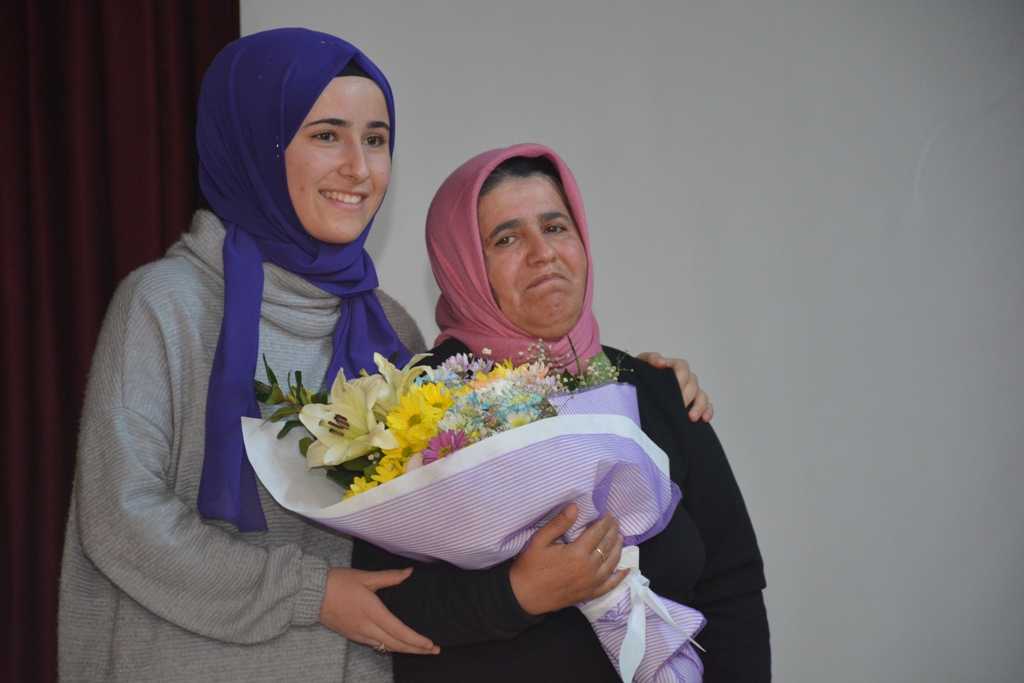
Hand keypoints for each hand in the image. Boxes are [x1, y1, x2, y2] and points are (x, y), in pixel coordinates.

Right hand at [318, 567, 439, 654]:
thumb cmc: (338, 582)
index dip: (416, 640)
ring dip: (404, 649)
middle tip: (434, 650)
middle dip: (416, 649)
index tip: (430, 644)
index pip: (399, 631)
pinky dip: (390, 646)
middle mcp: (366, 627)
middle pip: (396, 644)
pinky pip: (375, 645)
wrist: (312, 594)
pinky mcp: (352, 635)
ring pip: (386, 647)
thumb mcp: (365, 577)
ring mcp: (359, 634)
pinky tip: (398, 644)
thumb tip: (409, 572)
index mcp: (372, 612)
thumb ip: (390, 577)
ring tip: (420, 649)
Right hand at [509, 503, 626, 615]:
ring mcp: (591, 583)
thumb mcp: (539, 540)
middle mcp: (589, 568)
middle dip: (613, 531)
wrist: (524, 596)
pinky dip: (619, 577)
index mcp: (577, 553)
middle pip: (607, 545)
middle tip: (615, 521)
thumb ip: (559, 523)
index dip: (605, 521)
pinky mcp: (589, 594)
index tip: (607, 512)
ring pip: (612, 563)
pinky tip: (625, 570)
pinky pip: (609, 585)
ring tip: (621, 537)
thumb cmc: (530, 566)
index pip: (598, 532)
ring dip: (618, 548)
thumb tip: (576, 507)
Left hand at [637, 352, 712, 421]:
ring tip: (691, 417)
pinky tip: (704, 419)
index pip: (683, 368)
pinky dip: (707, 412)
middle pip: (693, 384)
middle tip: (679, 406)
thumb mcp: (643, 363)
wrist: (642, 389)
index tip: (674, 389)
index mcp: (675, 366)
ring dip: (699, 406)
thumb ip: (651, 359)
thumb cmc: (644, 375)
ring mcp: (693, 391)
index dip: (680, 378)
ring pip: (702, 396)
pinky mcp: (696, 403)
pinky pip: (707, 406)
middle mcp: (687, 378)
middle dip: (687, 396)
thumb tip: (661, 363)